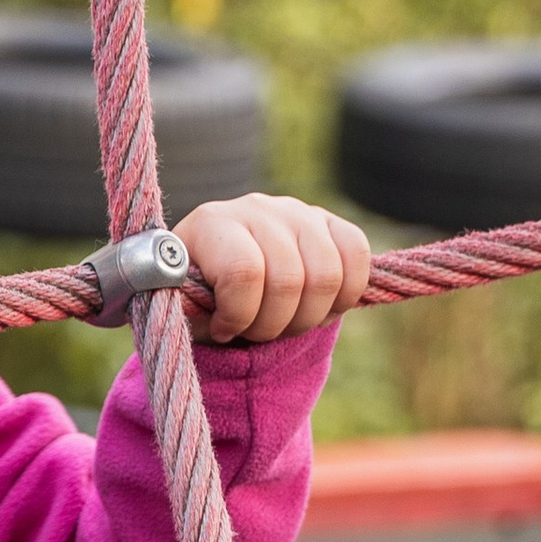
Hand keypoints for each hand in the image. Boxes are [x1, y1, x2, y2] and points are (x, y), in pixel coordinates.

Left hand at [174, 194, 371, 345]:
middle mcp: (256, 208)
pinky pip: (357, 254)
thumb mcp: (183, 306)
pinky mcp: (330, 222)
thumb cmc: (199, 297)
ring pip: (326, 276)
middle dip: (274, 325)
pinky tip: (320, 309)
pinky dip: (345, 295)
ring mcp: (297, 211)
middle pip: (289, 281)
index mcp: (213, 224)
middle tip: (258, 333)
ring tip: (286, 323)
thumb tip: (210, 316)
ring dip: (308, 317)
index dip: (239, 315)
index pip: (244, 273)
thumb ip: (190, 307)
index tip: (223, 330)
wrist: (221, 275)